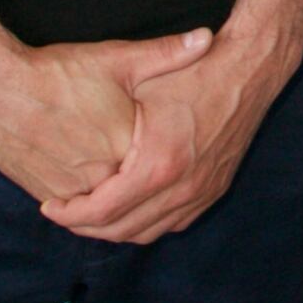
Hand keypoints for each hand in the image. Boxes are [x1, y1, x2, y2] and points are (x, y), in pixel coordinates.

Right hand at [0, 29, 212, 205]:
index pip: (162, 167)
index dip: (172, 159)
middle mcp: (103, 178)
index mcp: (128, 148)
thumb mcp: (115, 59)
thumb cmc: (56, 74)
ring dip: (120, 203)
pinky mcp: (46, 196)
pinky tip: (98, 191)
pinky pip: (78, 211)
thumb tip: (206, 39)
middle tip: (167, 179)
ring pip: (107, 209)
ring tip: (133, 188)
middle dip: (150, 188)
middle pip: (137, 193)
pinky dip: (89, 206)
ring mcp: (72, 192)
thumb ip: (164, 54)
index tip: (181, 153)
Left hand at [43, 34, 294, 244]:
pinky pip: (173, 223)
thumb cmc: (196, 72)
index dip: (70, 214)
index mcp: (159, 164)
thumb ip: (105, 122)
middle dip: (87, 227)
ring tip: (91, 212)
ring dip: (116, 229)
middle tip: (65, 212)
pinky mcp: (214, 189)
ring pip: (148, 232)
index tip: (50, 206)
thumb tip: (67, 144)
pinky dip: (146, 223)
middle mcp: (183, 187)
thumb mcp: (142, 83)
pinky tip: (130, 207)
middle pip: (123, 230)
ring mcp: (202, 192)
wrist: (251, 70)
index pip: (103, 211)